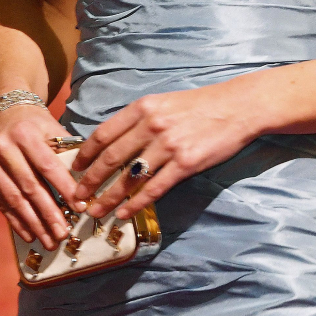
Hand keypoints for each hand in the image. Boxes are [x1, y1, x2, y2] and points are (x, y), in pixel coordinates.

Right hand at [0, 101, 72, 248]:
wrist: (4, 113)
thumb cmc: (39, 125)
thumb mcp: (55, 130)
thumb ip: (70, 153)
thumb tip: (91, 185)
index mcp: (25, 133)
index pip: (48, 166)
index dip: (64, 189)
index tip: (80, 208)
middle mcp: (2, 147)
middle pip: (29, 187)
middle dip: (48, 213)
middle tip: (63, 234)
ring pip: (13, 199)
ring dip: (33, 223)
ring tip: (49, 240)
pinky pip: (0, 202)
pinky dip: (16, 220)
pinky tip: (30, 234)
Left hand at [69, 83, 260, 220]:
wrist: (240, 106)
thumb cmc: (202, 104)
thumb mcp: (166, 102)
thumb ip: (140, 119)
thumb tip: (113, 143)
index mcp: (144, 108)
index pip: (103, 134)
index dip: (85, 155)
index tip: (75, 169)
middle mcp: (152, 126)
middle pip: (110, 159)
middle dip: (89, 181)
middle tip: (77, 197)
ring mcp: (169, 145)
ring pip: (129, 178)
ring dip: (108, 198)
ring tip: (95, 211)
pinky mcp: (186, 163)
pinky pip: (154, 188)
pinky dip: (136, 204)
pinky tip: (124, 213)